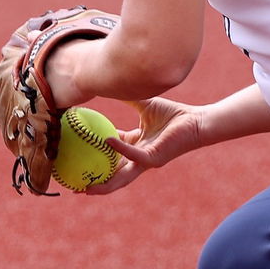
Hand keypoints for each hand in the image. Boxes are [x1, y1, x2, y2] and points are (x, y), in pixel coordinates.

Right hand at [85, 97, 204, 193]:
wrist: (196, 121)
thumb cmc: (173, 114)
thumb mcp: (143, 104)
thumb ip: (127, 97)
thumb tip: (110, 81)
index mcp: (134, 146)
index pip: (109, 155)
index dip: (92, 157)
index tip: (74, 157)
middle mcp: (138, 157)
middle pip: (111, 175)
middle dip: (94, 184)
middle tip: (74, 186)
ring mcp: (145, 161)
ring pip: (121, 178)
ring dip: (103, 184)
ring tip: (85, 187)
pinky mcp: (154, 158)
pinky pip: (133, 155)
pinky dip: (120, 149)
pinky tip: (106, 141)